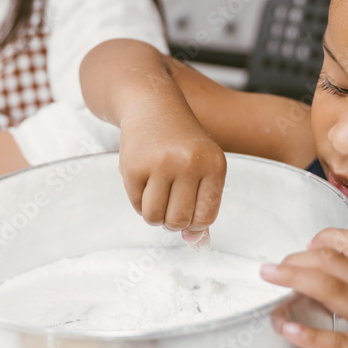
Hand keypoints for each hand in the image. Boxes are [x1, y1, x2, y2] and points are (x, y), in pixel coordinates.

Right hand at [118, 97, 225, 246]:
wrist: (152, 104)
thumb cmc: (181, 140)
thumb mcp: (202, 164)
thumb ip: (202, 202)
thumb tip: (195, 242)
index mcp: (214, 164)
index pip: (206, 216)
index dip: (194, 222)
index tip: (187, 212)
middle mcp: (189, 163)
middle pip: (179, 220)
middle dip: (172, 221)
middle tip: (169, 203)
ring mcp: (160, 164)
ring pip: (155, 217)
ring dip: (154, 214)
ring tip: (156, 195)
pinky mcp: (133, 166)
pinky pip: (136, 205)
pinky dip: (139, 201)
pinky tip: (144, 182)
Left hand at [260, 228, 347, 347]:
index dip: (324, 240)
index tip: (305, 242)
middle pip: (333, 262)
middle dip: (296, 260)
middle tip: (271, 266)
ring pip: (333, 288)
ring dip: (294, 280)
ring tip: (267, 277)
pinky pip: (340, 341)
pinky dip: (308, 334)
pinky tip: (286, 329)